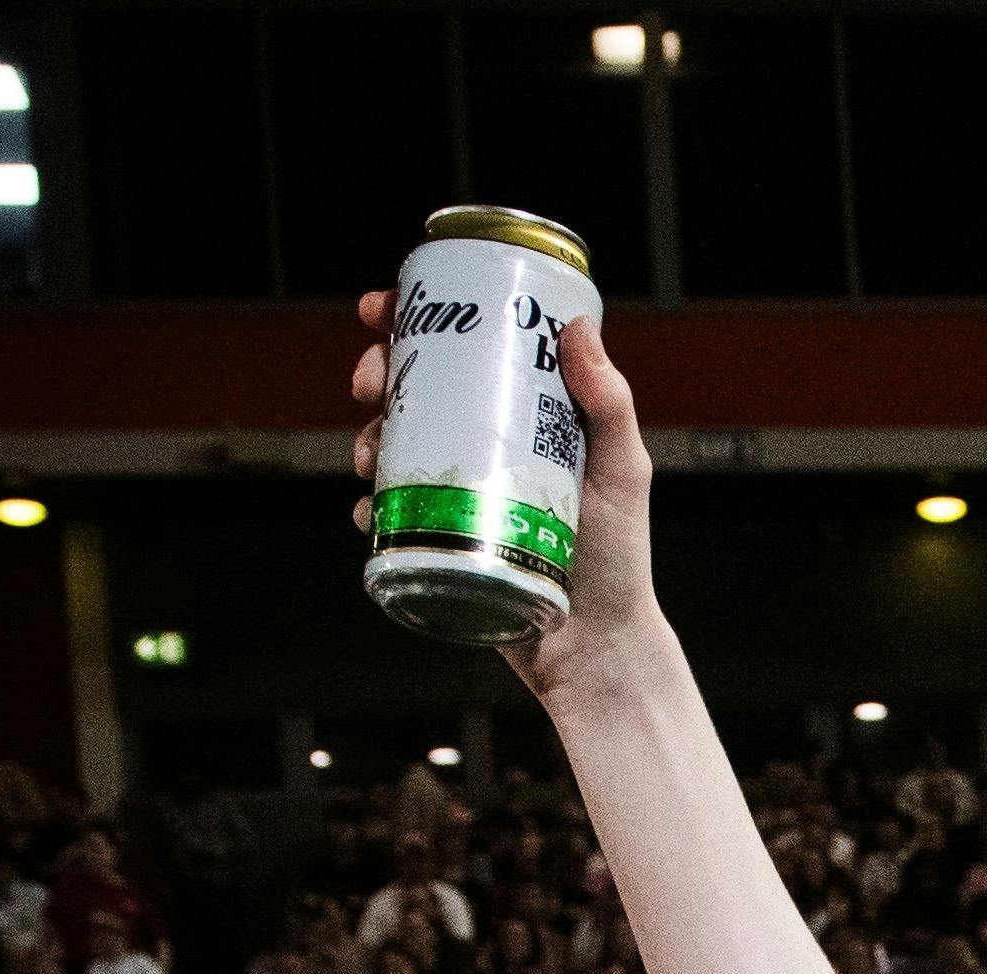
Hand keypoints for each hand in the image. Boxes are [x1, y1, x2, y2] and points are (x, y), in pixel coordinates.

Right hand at [349, 286, 662, 697]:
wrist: (595, 648)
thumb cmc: (620, 559)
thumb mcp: (621, 472)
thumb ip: (609, 405)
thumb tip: (574, 325)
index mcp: (526, 413)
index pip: (466, 349)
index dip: (414, 320)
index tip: (379, 310)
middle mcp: (488, 446)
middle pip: (418, 390)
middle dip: (377, 374)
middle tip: (368, 382)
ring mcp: (460, 493)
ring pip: (394, 447)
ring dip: (365, 437)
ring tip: (367, 454)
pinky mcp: (442, 540)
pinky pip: (391, 515)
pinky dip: (371, 509)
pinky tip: (368, 510)